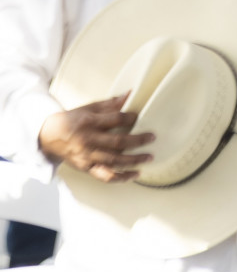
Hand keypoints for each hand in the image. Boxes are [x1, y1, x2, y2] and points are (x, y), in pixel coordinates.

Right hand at [38, 97, 152, 181]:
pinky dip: (121, 177)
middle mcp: (88, 140)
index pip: (115, 119)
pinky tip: (135, 174)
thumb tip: (130, 94)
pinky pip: (105, 176)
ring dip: (134, 160)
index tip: (140, 117)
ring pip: (113, 160)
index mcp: (90, 122)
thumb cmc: (72, 120)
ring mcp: (87, 156)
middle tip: (152, 137)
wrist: (49, 136)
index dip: (130, 118)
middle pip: (117, 142)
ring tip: (149, 157)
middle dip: (138, 140)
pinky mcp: (85, 168)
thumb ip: (110, 104)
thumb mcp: (89, 108)